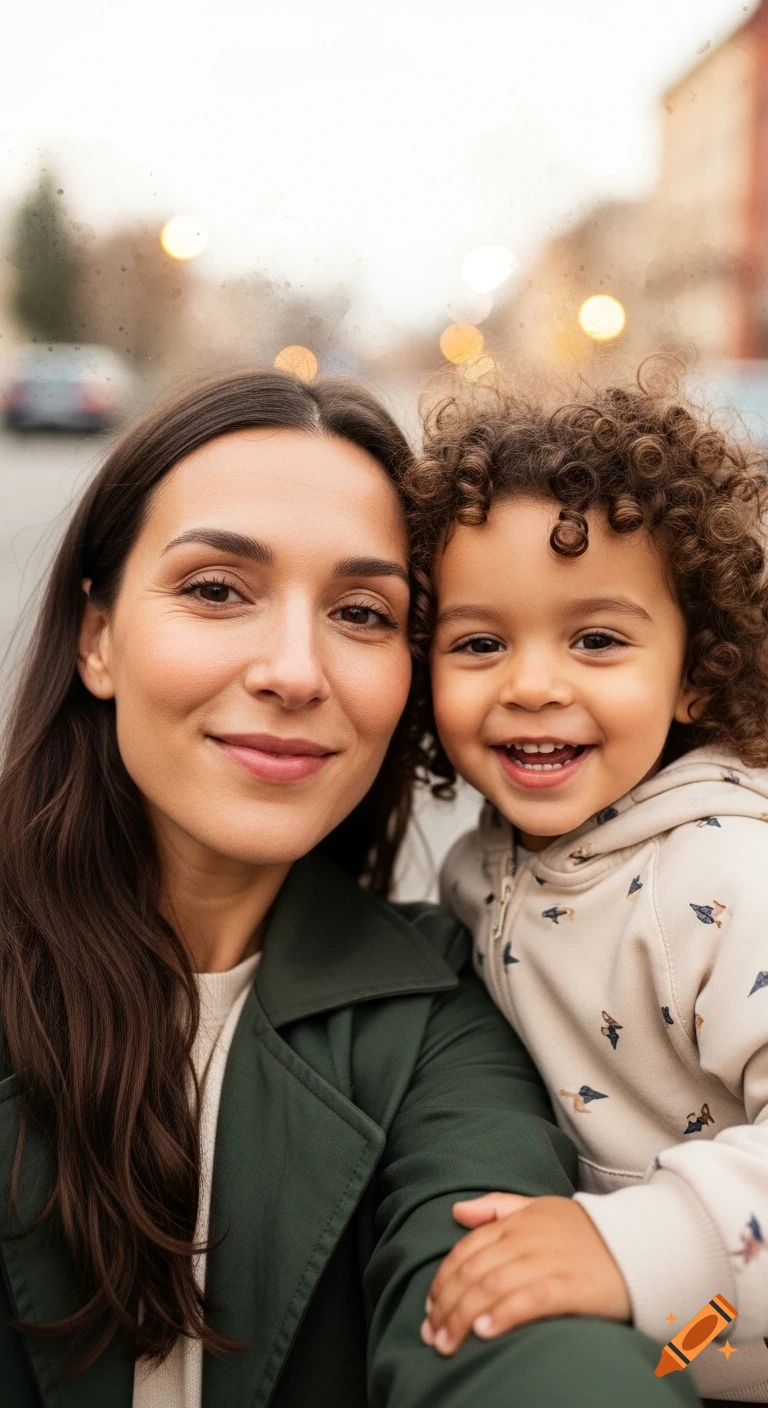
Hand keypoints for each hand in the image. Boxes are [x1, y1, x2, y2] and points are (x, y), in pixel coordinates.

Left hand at [420, 1192, 630, 1354]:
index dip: (443, 1280)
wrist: (641, 1244)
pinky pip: (528, 1300)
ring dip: (462, 1317)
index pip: (467, 1250)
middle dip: (446, 1306)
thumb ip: (497, 1208)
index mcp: (518, 1221)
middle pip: (473, 1273)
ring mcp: (548, 1260)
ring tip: (447, 1342)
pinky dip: (501, 1315)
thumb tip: (456, 1211)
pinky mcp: (570, 1286)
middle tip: (431, 1335)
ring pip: (492, 1287)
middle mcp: (528, 1238)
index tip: (430, 1307)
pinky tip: (484, 1333)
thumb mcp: (541, 1208)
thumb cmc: (587, 1232)